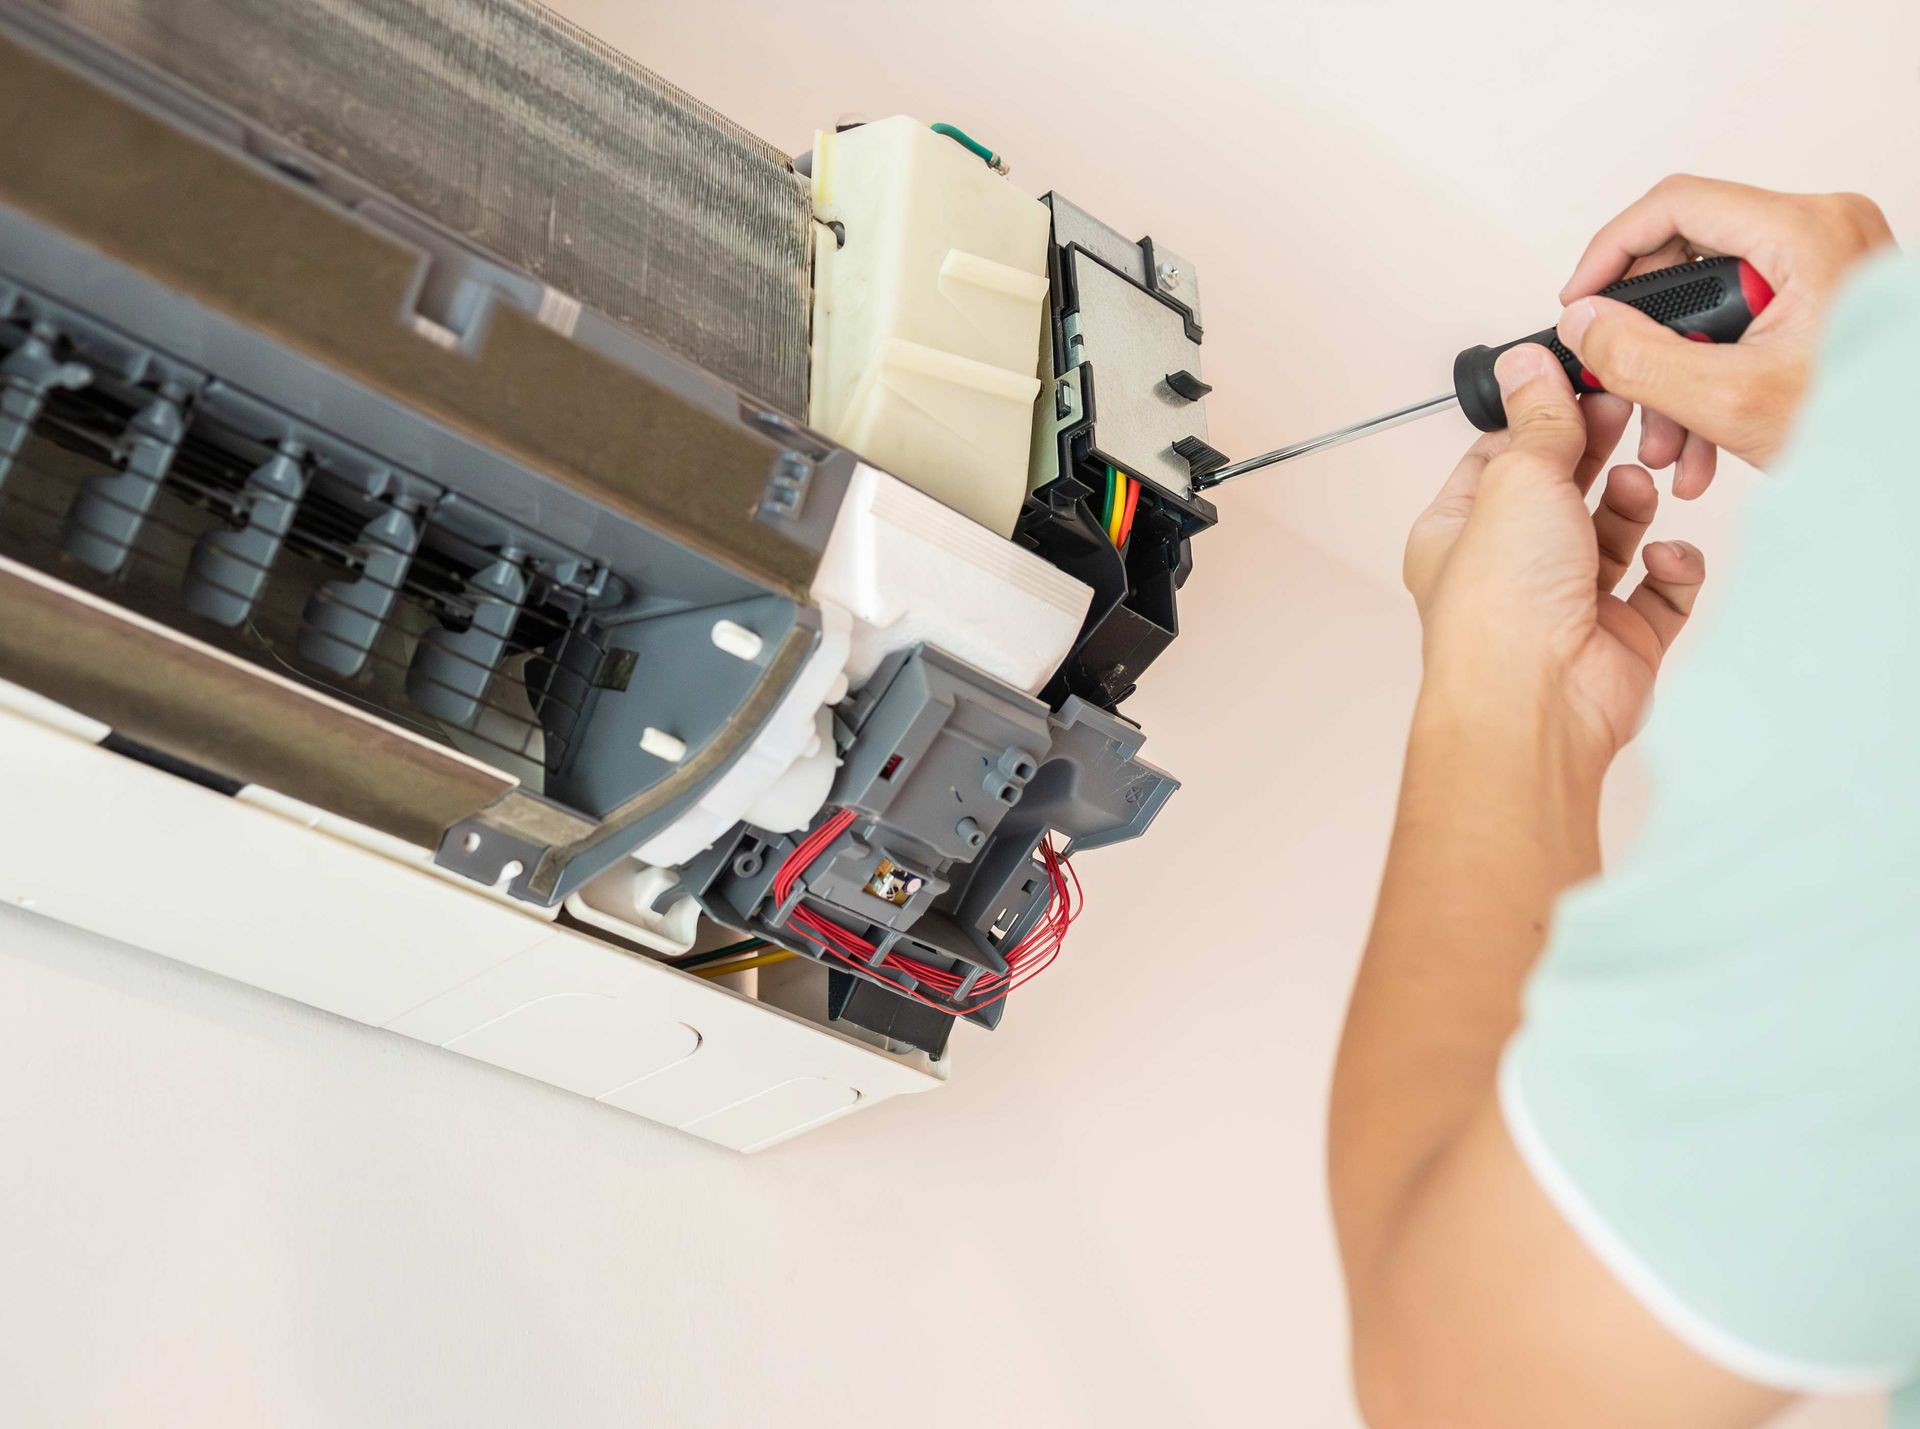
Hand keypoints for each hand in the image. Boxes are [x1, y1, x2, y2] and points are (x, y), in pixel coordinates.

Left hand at [1404, 345, 1705, 766]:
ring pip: (1614, 534)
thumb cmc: (1500, 605)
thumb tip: (1527, 364)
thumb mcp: (1514, 480)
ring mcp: (1567, 605)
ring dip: (1631, 504)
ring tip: (1633, 491)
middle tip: (1625, 414)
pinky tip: (1663, 559)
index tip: (1584, 381)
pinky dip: (1672, 568)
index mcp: (1459, 532)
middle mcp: (1510, 568)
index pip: (1499, 457)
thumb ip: (1535, 420)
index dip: (1543, 416)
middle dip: (1596, 451)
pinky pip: (1660, 590)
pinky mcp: (1621, 639)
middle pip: (1562, 489)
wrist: (1537, 703)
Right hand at [1556, 175, 1894, 496]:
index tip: (1579, 303)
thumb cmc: (1867, 428)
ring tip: (1667, 441)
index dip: (1610, 253)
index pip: (1674, 206)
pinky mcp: (1822, 296)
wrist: (1913, 464)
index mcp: (1806, 232)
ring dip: (1674, 373)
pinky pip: (1742, 322)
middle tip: (1619, 384)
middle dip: (1646, 338)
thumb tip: (1582, 324)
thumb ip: (1638, 358)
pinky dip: (1711, 375)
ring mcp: (1825, 261)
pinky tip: (1701, 439)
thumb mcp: (1728, 399)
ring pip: (1710, 301)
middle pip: (1687, 257)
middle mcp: (1820, 231)